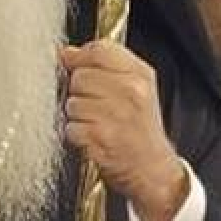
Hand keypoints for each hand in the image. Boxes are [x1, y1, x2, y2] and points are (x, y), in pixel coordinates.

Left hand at [61, 40, 188, 220]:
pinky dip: (76, 135)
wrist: (153, 169)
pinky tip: (92, 138)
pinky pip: (71, 127)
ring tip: (95, 123)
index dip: (81, 58)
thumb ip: (103, 66)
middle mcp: (131, 92)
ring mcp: (116, 115)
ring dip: (77, 115)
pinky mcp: (101, 138)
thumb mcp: (137, 90)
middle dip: (79, 91)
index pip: (100, 50)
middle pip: (80, 76)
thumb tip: (66, 53)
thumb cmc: (141, 130)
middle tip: (94, 105)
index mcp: (140, 76)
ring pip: (72, 102)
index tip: (77, 67)